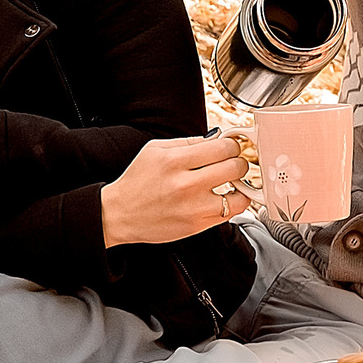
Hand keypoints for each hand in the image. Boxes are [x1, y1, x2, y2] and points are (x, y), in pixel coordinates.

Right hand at [100, 135, 250, 246]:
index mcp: (174, 160)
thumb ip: (189, 142)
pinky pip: (231, 213)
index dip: (232, 145)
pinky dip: (234, 204)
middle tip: (233, 162)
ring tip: (231, 182)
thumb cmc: (138, 181)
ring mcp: (193, 207)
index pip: (223, 147)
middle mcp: (185, 184)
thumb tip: (218, 137)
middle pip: (235, 167)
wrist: (121, 213)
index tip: (231, 147)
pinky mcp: (197, 225)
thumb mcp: (155, 150)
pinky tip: (225, 197)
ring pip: (240, 194)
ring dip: (240, 185)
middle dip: (238, 162)